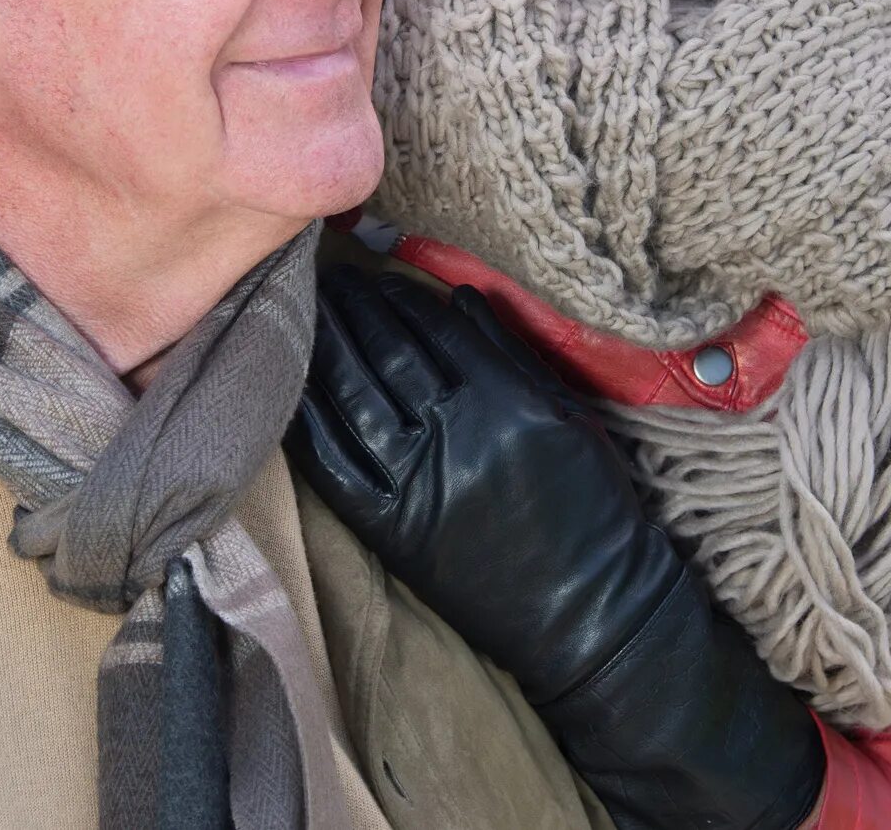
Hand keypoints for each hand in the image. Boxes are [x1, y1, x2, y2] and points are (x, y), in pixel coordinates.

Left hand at [287, 266, 823, 829]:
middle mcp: (456, 436)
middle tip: (326, 280)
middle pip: (385, 355)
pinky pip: (334, 463)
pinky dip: (309, 420)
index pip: (433, 332)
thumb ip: (512, 354)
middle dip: (352, 311)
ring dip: (326, 349)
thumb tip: (458, 295)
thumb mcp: (570, 417)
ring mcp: (418, 483)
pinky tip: (295, 385)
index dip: (397, 298)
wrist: (595, 614)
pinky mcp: (392, 528)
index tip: (376, 276)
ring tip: (310, 315)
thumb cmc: (593, 509)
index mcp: (506, 404)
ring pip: (352, 398)